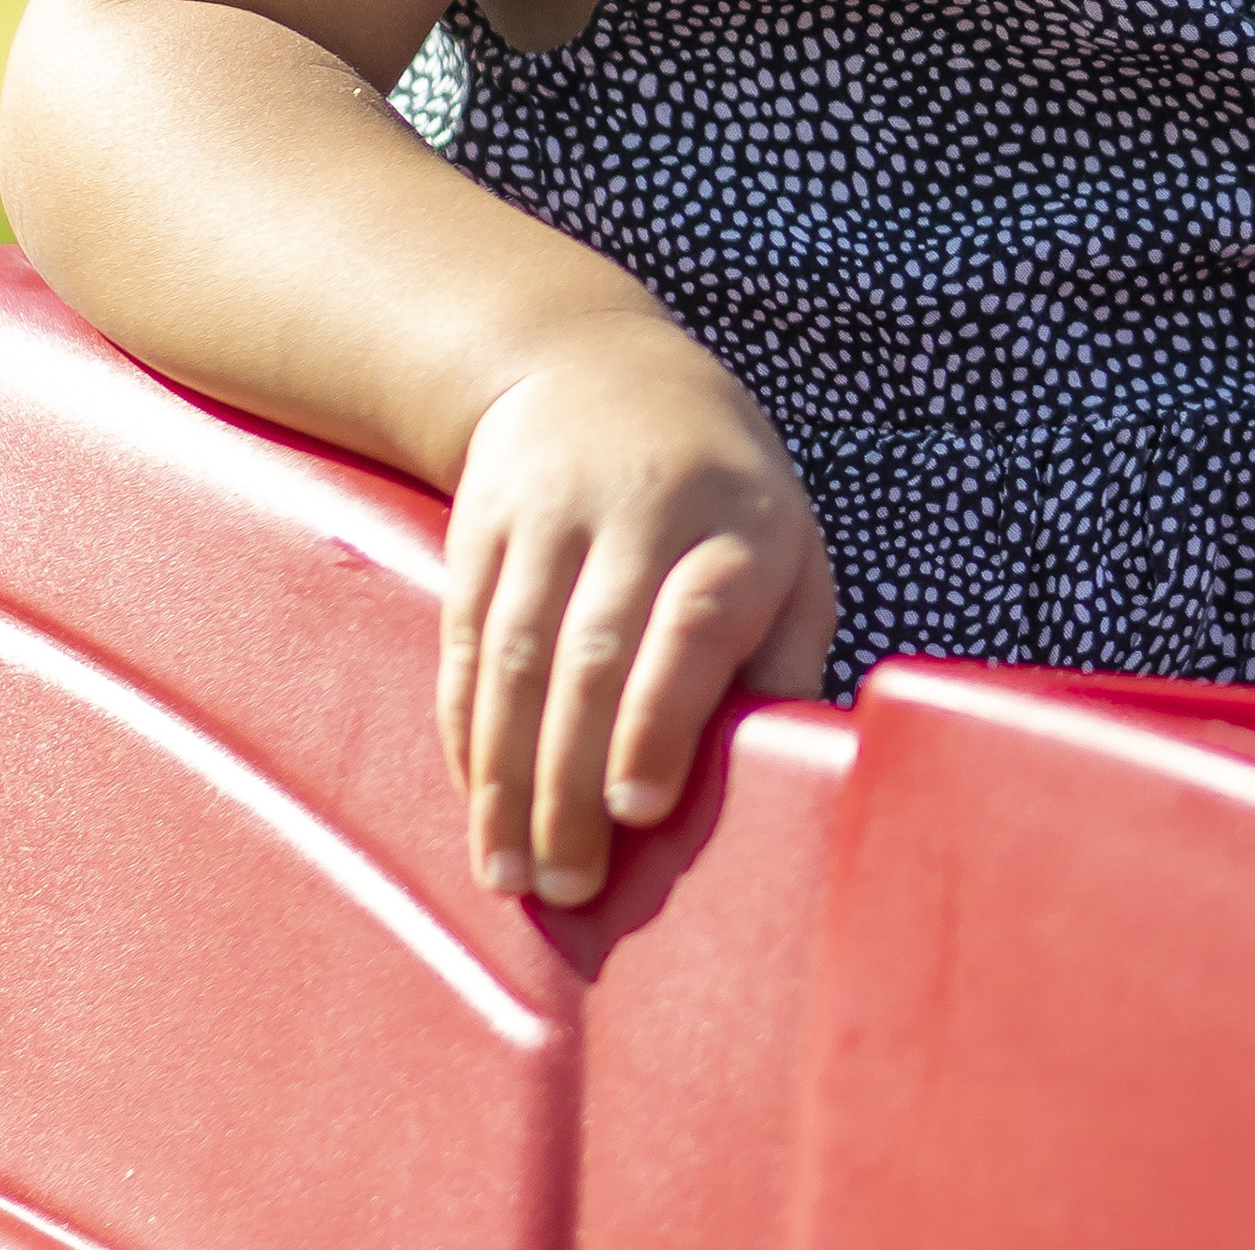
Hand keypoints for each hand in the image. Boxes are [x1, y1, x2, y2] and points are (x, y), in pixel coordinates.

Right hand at [439, 315, 837, 905]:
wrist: (599, 367)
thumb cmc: (723, 498)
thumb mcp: (789, 552)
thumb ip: (781, 658)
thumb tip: (769, 777)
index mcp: (740, 522)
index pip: (693, 622)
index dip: (660, 718)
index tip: (640, 808)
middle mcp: (644, 506)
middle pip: (593, 656)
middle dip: (571, 785)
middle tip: (570, 886)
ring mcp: (553, 508)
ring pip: (515, 657)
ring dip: (506, 777)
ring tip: (510, 871)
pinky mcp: (482, 522)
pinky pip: (465, 639)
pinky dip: (468, 731)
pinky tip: (478, 798)